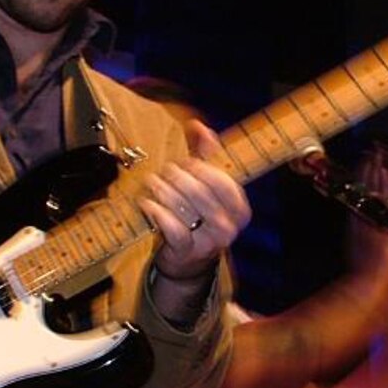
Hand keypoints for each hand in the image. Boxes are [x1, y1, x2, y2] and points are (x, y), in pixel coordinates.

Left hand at [139, 121, 250, 282]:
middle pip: (198, 190)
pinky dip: (156, 211)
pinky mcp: (188, 251)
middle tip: (162, 172)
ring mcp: (210, 241)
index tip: (184, 163)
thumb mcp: (207, 188)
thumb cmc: (198, 218)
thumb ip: (206, 155)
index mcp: (240, 209)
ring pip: (182, 206)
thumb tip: (199, 126)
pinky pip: (171, 226)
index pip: (220, 180)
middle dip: (175, 176)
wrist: (189, 261)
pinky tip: (147, 203)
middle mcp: (229, 226)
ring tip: (151, 183)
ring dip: (161, 190)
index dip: (199, 167)